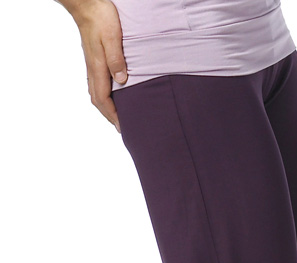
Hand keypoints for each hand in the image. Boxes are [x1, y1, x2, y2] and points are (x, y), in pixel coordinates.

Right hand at [59, 0, 127, 131]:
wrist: (86, 4)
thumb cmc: (101, 18)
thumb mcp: (112, 37)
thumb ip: (116, 59)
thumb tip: (121, 81)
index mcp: (98, 67)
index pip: (103, 99)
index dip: (113, 115)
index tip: (123, 128)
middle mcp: (93, 70)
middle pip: (98, 100)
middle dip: (109, 117)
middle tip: (123, 129)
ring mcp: (92, 66)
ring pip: (96, 93)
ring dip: (106, 108)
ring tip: (118, 118)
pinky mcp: (93, 61)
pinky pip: (96, 85)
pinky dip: (104, 97)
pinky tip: (112, 99)